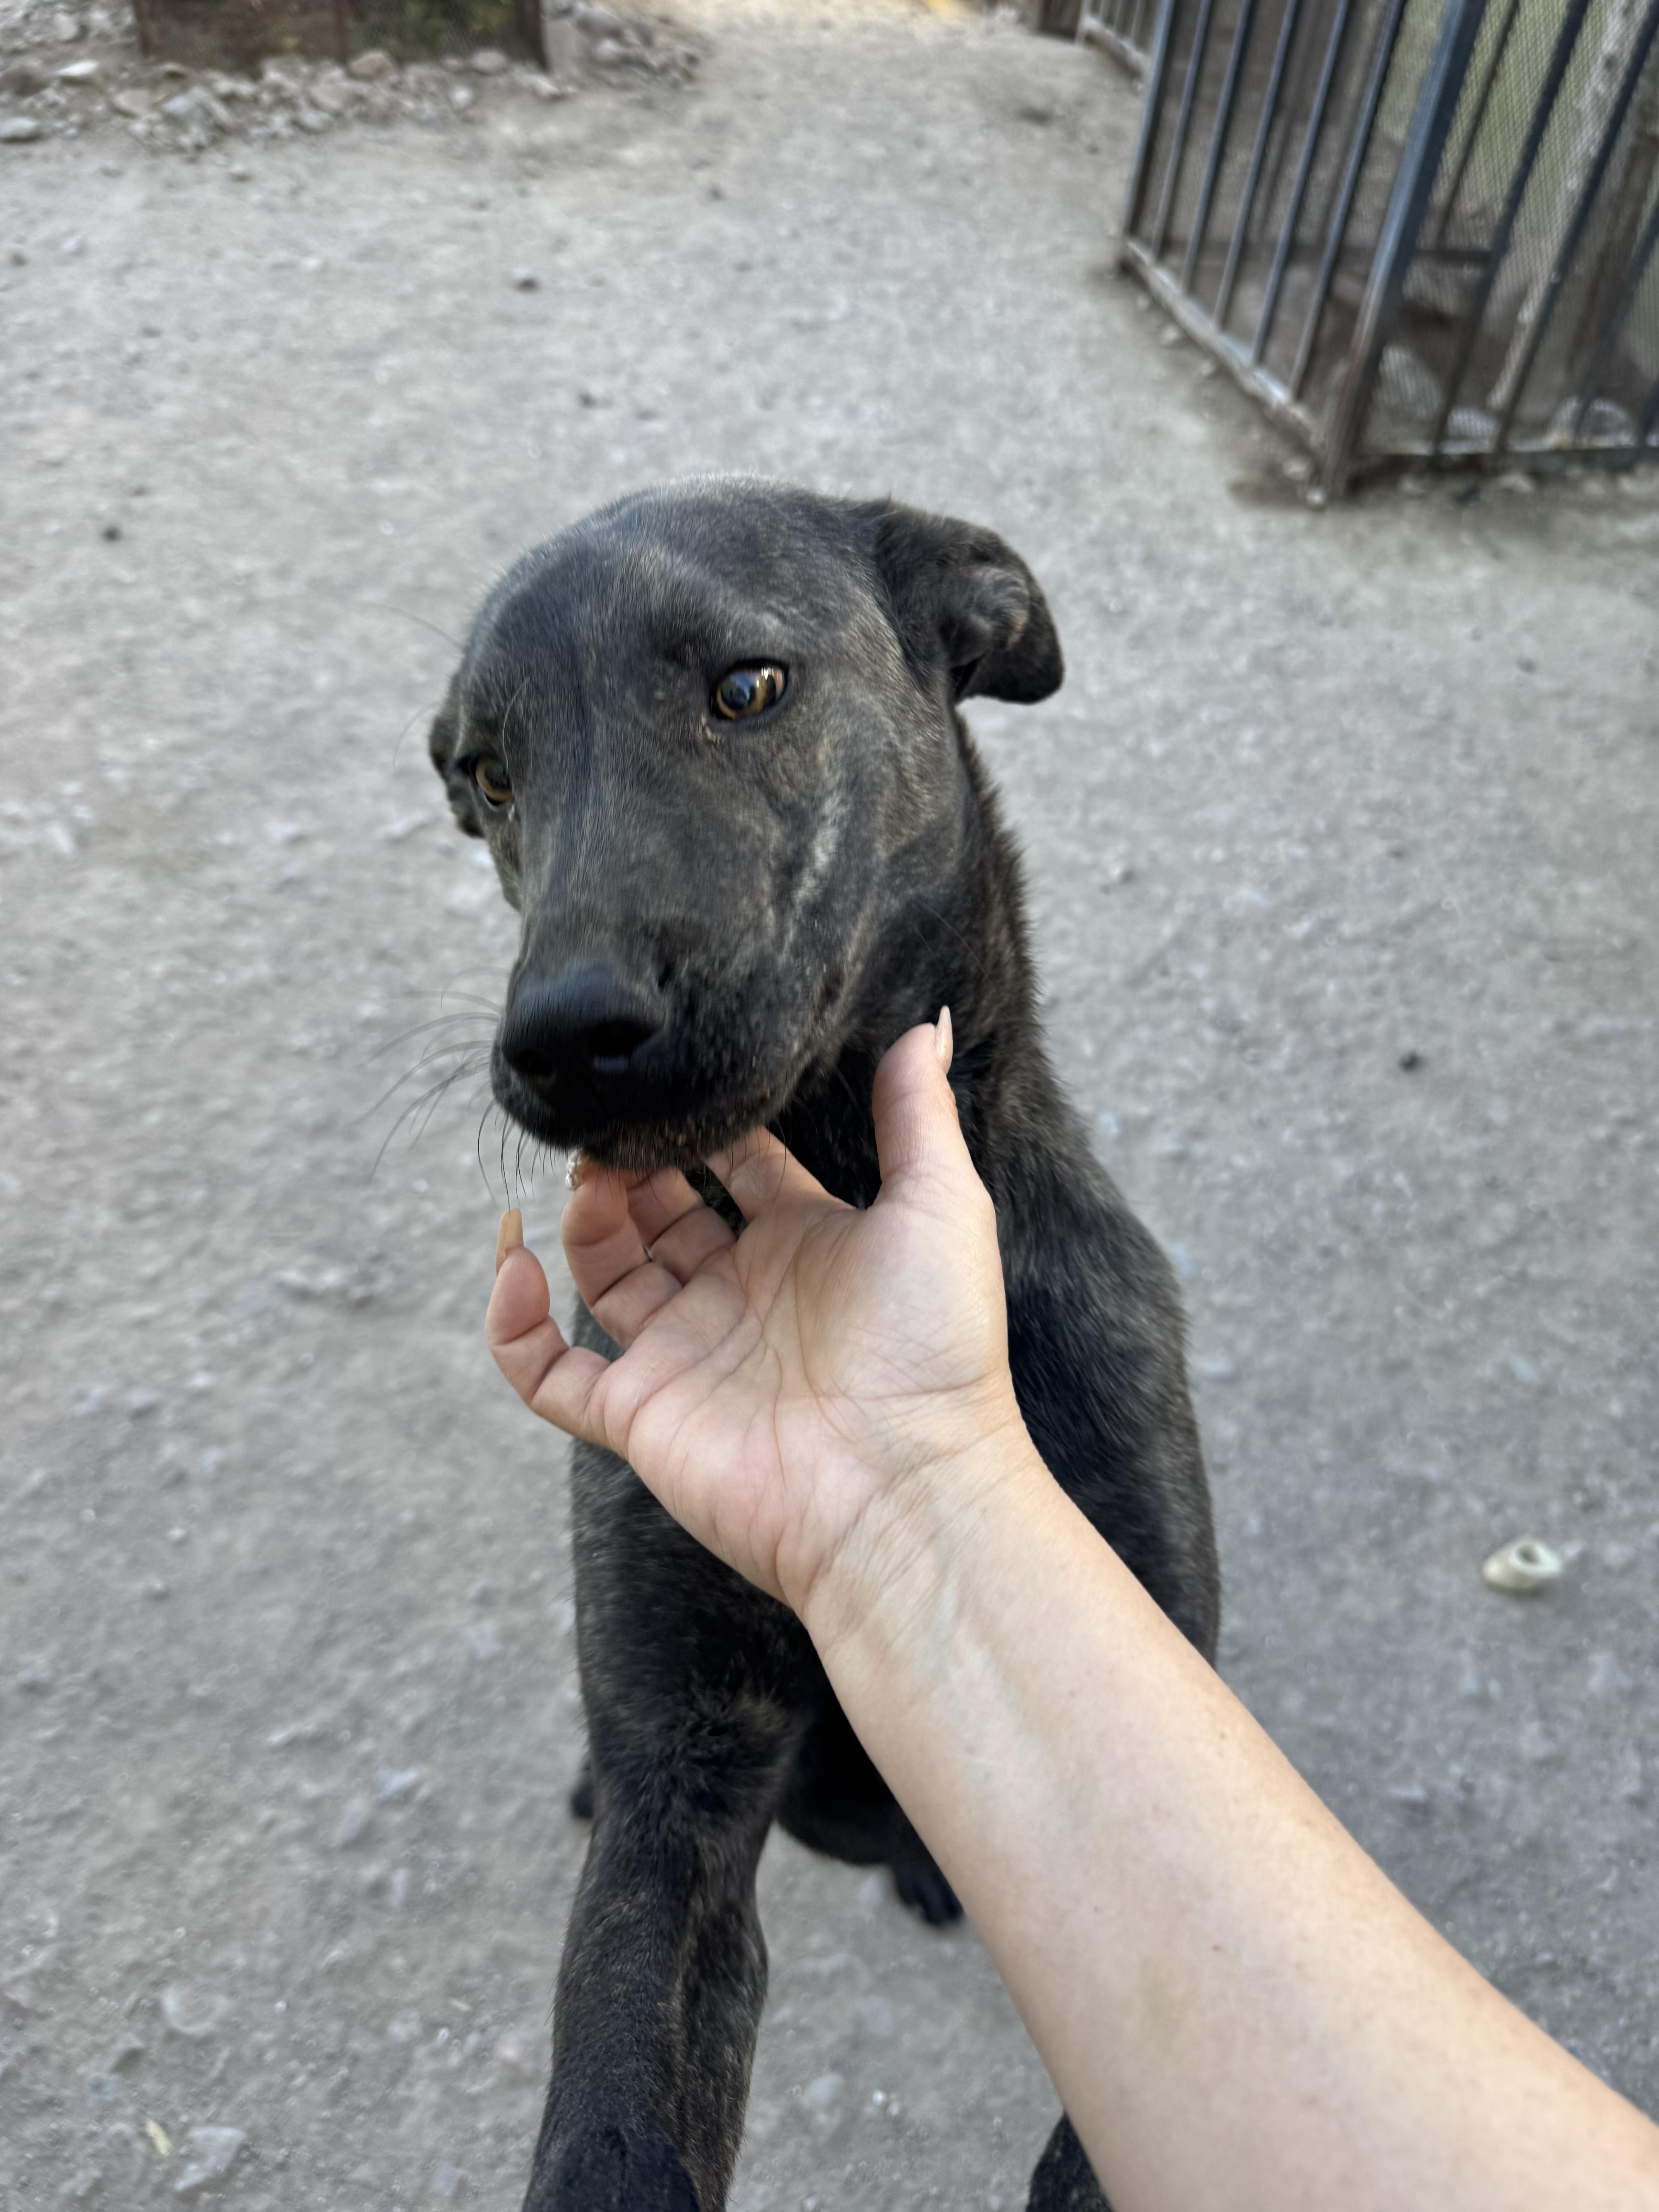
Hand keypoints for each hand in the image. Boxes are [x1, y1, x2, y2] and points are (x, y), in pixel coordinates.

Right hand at [485, 1014, 1031, 1622]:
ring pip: (601, 1273)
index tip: (674, 1080)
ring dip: (579, 1220)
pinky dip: (510, 1323)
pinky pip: (546, 1371)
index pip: (734, 1163)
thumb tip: (924, 1025)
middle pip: (658, 1210)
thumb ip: (917, 1114)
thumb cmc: (936, 1350)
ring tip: (586, 1183)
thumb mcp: (940, 1205)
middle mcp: (737, 1295)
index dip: (703, 1122)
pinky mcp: (638, 1415)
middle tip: (611, 1129)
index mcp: (804, 1243)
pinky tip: (514, 1264)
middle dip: (628, 1163)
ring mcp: (683, 1356)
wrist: (908, 1490)